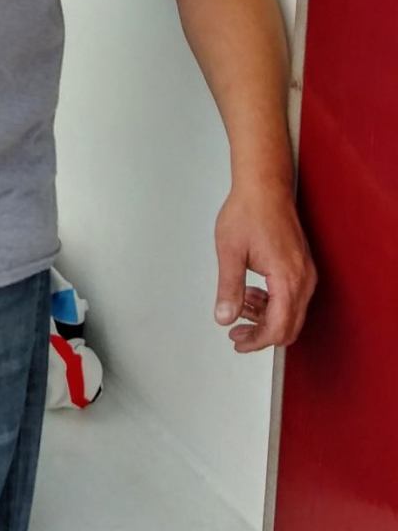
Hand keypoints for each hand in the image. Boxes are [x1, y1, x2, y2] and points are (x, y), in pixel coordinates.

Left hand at [214, 179, 315, 351]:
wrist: (263, 187)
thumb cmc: (248, 211)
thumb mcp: (230, 252)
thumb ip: (229, 289)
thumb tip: (224, 317)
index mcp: (287, 278)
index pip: (279, 327)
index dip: (257, 341)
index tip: (238, 343)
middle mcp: (303, 279)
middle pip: (289, 326)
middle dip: (261, 334)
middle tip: (236, 334)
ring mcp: (305, 273)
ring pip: (291, 312)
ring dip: (265, 317)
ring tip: (239, 308)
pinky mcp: (301, 266)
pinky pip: (292, 297)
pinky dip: (272, 302)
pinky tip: (251, 294)